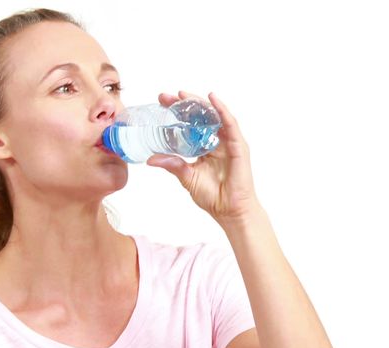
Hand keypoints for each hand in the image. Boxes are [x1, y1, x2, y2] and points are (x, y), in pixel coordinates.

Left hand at [146, 91, 260, 225]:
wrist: (230, 211)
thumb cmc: (213, 196)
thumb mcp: (186, 176)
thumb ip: (172, 164)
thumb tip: (150, 158)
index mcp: (204, 146)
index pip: (190, 123)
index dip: (176, 112)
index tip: (161, 103)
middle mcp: (217, 141)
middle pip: (200, 116)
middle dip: (184, 104)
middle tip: (166, 97)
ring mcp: (228, 142)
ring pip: (214, 115)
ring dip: (199, 103)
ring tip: (183, 95)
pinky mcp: (238, 146)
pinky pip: (230, 124)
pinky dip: (222, 110)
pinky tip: (212, 99)